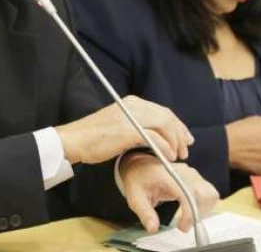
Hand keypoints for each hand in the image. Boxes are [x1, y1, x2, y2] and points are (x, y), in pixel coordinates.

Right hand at [56, 95, 193, 164]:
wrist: (74, 140)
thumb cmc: (94, 137)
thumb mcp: (119, 124)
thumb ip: (137, 125)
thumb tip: (155, 135)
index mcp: (132, 102)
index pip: (162, 111)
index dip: (177, 125)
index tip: (185, 138)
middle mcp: (133, 105)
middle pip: (167, 116)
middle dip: (180, 134)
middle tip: (186, 149)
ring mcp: (131, 117)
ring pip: (164, 125)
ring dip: (175, 142)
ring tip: (178, 156)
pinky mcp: (127, 130)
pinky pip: (155, 138)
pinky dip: (165, 148)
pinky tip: (168, 157)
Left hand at [119, 153, 218, 232]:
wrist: (140, 165)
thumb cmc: (138, 179)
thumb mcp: (135, 197)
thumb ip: (145, 212)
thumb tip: (153, 228)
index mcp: (168, 175)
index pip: (188, 195)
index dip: (189, 214)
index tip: (182, 227)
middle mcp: (184, 172)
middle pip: (203, 196)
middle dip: (197, 215)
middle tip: (183, 225)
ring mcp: (192, 173)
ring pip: (210, 195)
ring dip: (203, 211)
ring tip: (187, 219)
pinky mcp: (196, 177)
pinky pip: (210, 193)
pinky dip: (205, 206)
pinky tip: (192, 211)